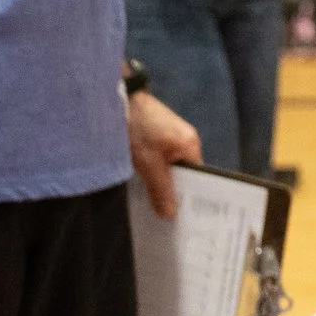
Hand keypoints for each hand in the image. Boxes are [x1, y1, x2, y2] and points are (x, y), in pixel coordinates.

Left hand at [127, 89, 202, 218]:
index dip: (189, 197)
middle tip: (163, 215)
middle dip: (172, 192)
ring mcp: (172, 136)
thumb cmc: (137, 128)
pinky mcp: (158, 133)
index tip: (181, 217)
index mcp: (190, 145)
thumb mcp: (147, 163)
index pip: (197, 179)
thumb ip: (160, 189)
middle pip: (184, 174)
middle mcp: (186, 140)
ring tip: (151, 202)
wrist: (118, 98)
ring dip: (160, 181)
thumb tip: (170, 215)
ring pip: (170, 167)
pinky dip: (153, 170)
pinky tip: (143, 181)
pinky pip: (161, 159)